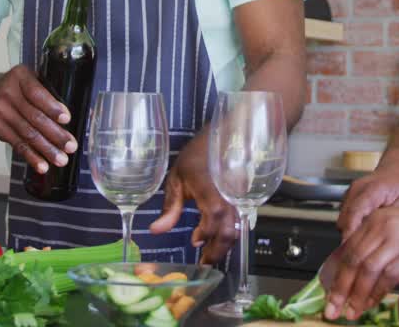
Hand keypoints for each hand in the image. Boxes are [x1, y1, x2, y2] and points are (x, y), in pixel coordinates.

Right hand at [0, 64, 75, 174]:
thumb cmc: (13, 86)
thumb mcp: (26, 78)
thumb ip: (43, 90)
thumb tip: (66, 117)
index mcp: (19, 76)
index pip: (36, 93)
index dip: (52, 107)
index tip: (66, 119)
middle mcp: (7, 94)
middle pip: (34, 117)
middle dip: (55, 134)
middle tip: (71, 146)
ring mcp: (0, 112)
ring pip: (27, 134)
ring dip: (46, 149)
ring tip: (61, 160)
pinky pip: (17, 144)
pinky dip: (31, 156)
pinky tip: (43, 165)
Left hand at [149, 135, 237, 263]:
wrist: (224, 137)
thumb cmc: (198, 155)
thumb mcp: (177, 178)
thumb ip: (170, 206)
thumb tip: (155, 231)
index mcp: (209, 185)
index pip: (214, 214)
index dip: (205, 232)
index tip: (194, 241)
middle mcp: (228, 193)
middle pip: (229, 229)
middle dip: (218, 250)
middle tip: (204, 261)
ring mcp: (238, 196)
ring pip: (237, 227)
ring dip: (224, 244)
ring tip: (209, 252)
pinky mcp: (242, 199)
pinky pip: (239, 220)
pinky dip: (229, 233)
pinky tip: (217, 237)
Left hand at [321, 204, 398, 320]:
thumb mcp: (398, 226)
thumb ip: (377, 242)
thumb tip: (356, 271)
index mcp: (376, 218)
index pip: (348, 249)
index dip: (336, 273)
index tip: (330, 291)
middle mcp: (382, 227)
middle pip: (353, 261)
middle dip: (339, 288)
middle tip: (331, 307)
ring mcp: (395, 242)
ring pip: (366, 272)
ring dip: (356, 296)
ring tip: (349, 311)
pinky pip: (385, 280)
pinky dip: (375, 294)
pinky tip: (370, 304)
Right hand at [337, 163, 398, 239]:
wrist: (398, 170)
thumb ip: (390, 220)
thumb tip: (380, 238)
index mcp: (373, 188)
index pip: (356, 210)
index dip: (352, 230)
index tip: (351, 246)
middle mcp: (357, 189)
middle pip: (344, 217)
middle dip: (349, 236)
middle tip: (358, 254)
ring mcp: (350, 192)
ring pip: (341, 219)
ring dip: (348, 232)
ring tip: (360, 246)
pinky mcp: (348, 198)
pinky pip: (343, 216)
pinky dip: (349, 227)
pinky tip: (360, 236)